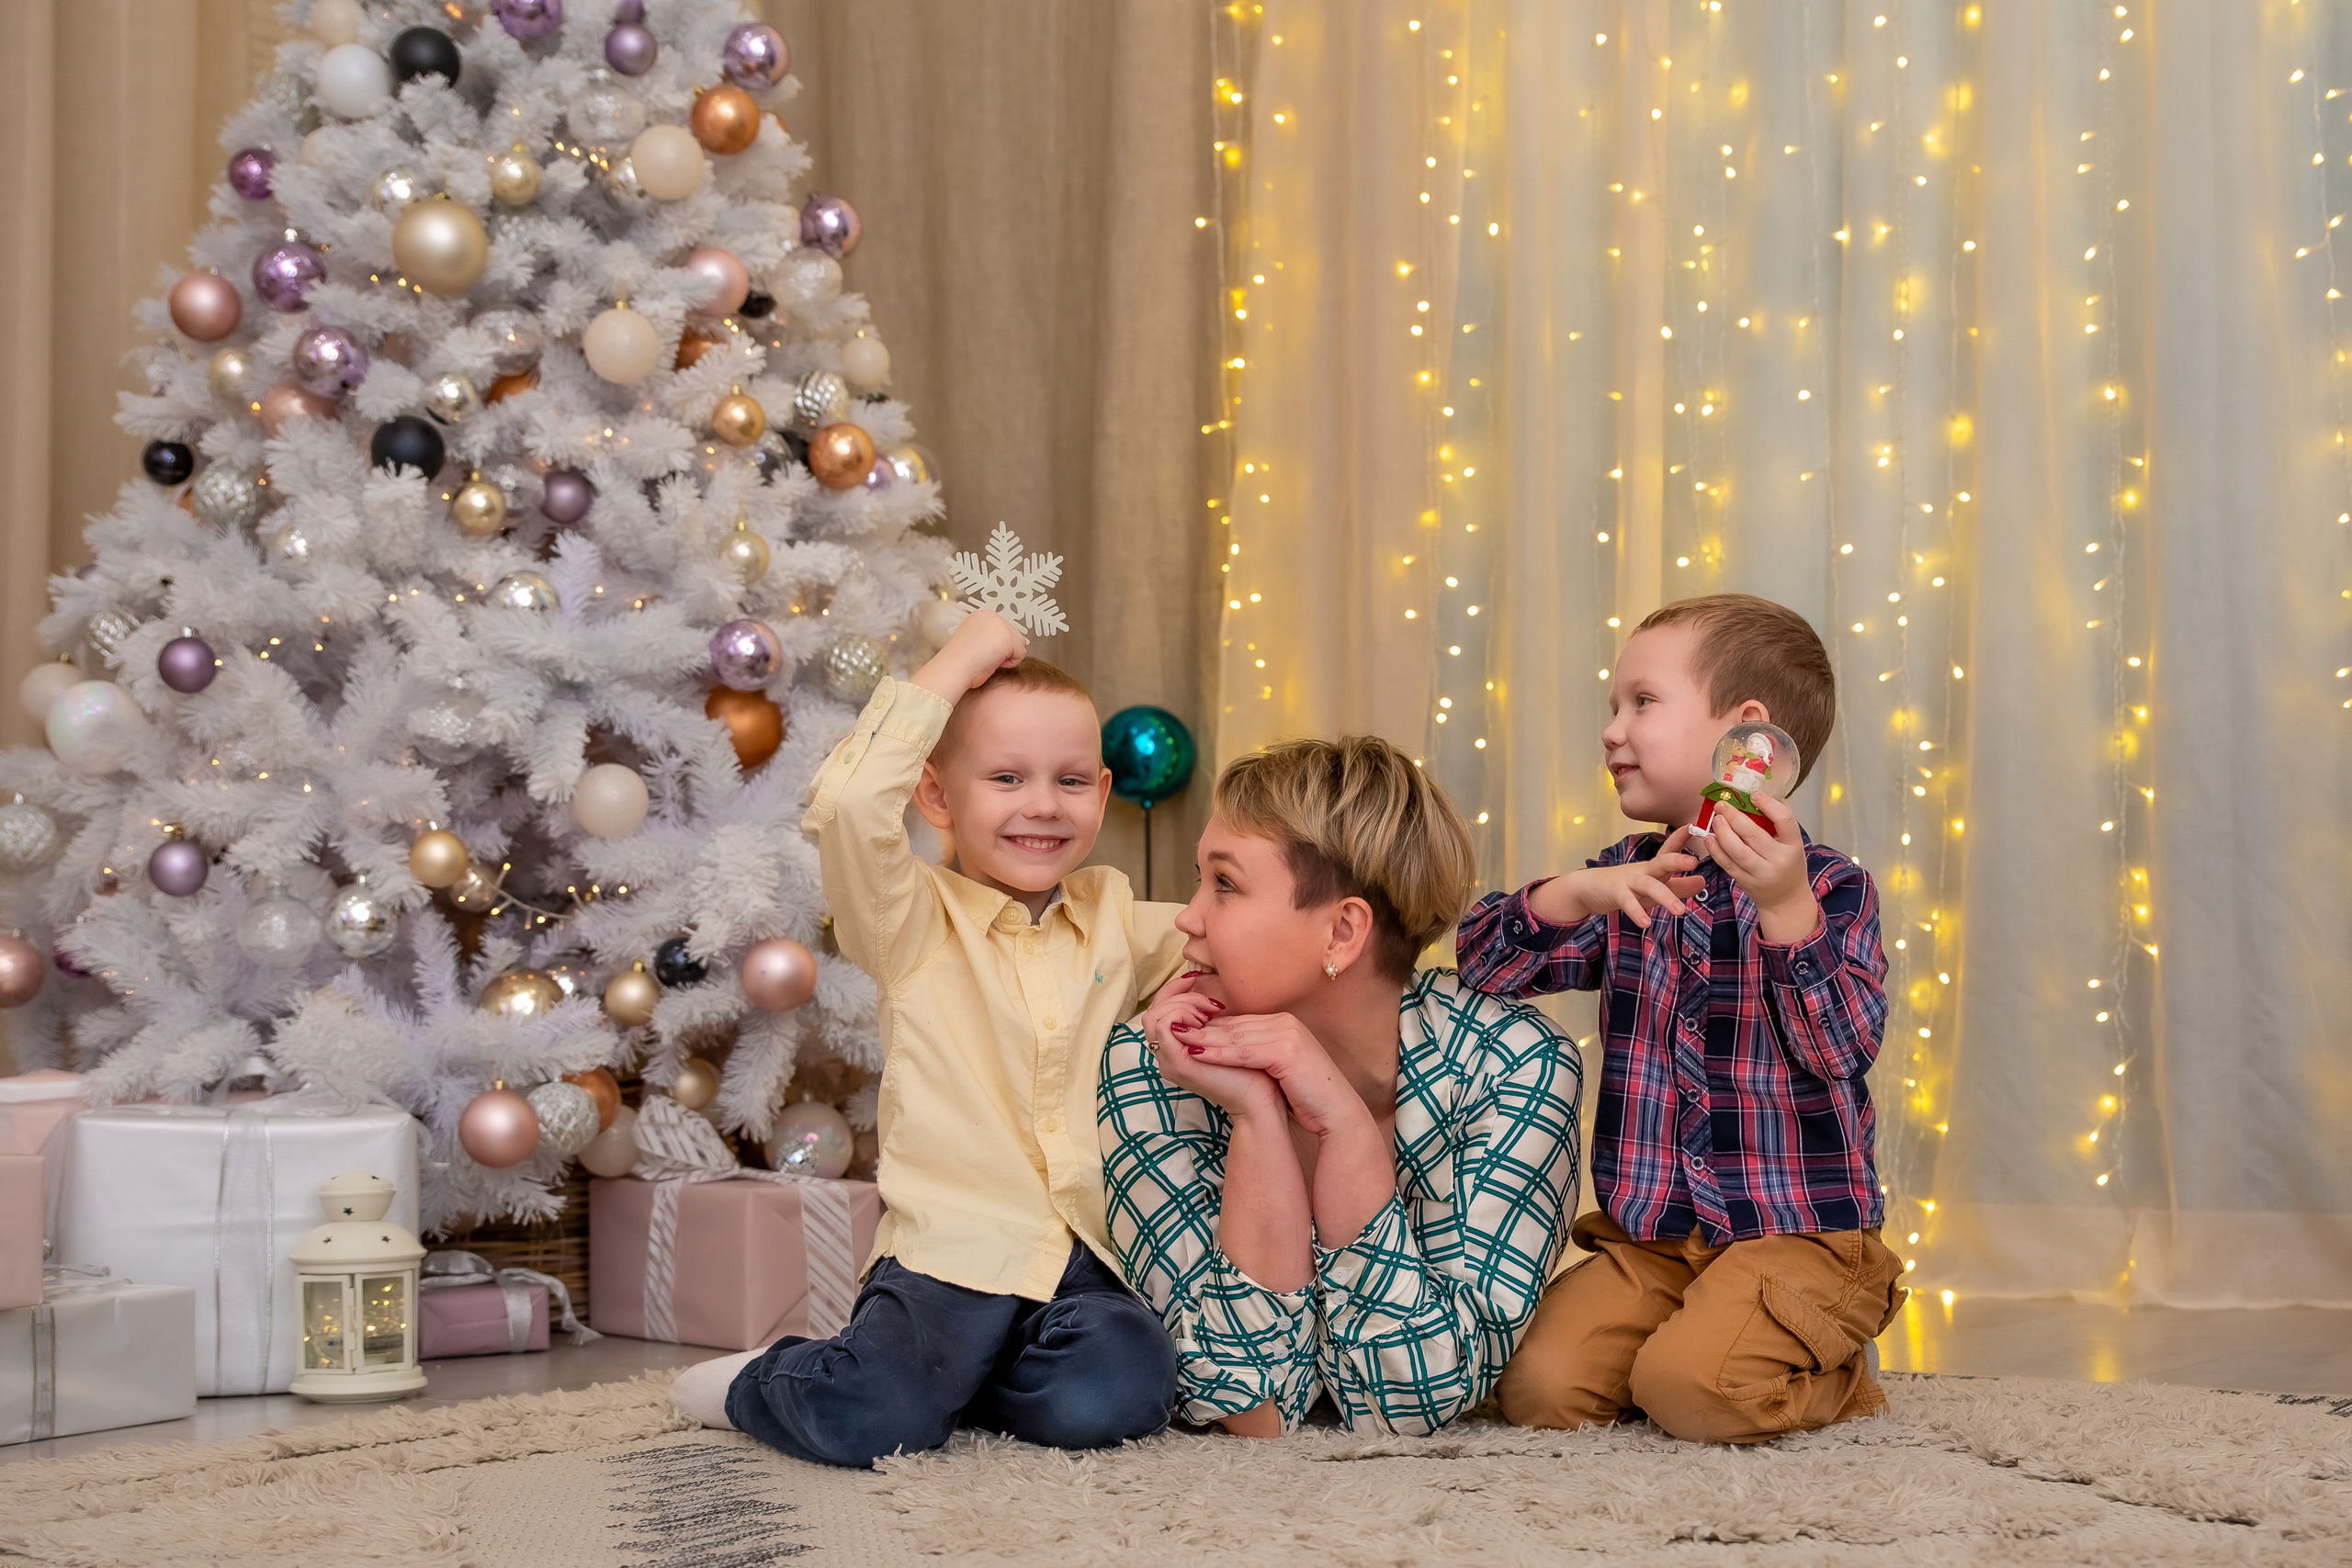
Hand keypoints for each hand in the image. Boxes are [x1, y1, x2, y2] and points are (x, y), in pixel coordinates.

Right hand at [911, 608, 1026, 701]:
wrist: (953, 669)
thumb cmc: (959, 661)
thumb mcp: (974, 639)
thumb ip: (988, 636)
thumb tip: (1001, 644)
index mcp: (982, 615)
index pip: (1005, 631)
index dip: (996, 646)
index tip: (981, 652)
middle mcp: (992, 615)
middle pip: (1015, 636)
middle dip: (1004, 650)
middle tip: (984, 656)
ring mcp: (1000, 625)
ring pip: (1019, 645)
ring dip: (1007, 656)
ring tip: (988, 659)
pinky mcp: (1008, 637)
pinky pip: (1021, 655)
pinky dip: (1010, 664)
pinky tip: (992, 662)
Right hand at [1139, 969, 1278, 1117]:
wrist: (1260, 1098)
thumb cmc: (1250, 1068)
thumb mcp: (1223, 1038)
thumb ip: (1208, 1023)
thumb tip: (1203, 995)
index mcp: (1175, 1050)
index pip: (1157, 1011)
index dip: (1173, 990)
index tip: (1195, 979)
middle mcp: (1166, 1056)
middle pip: (1151, 1012)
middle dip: (1179, 996)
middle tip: (1210, 1005)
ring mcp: (1169, 1062)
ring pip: (1154, 1017)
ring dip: (1182, 1005)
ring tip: (1208, 1014)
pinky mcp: (1179, 1063)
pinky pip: (1164, 1026)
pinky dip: (1183, 1014)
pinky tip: (1207, 1019)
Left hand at [1176, 1012, 1370, 1141]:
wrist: (1336, 1112)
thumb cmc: (1305, 1095)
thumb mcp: (1276, 1068)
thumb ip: (1254, 1054)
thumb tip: (1221, 1051)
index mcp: (1281, 1023)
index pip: (1236, 1022)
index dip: (1207, 1028)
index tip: (1180, 1032)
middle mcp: (1284, 1023)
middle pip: (1233, 1025)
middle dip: (1200, 1029)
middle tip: (1170, 1031)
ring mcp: (1286, 1034)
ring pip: (1235, 1036)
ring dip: (1203, 1038)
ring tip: (1176, 1040)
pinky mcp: (1287, 1051)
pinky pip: (1244, 1051)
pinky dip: (1219, 1053)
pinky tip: (1196, 1054)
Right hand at [1527, 827, 1704, 929]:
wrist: (1589, 888)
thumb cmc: (1627, 886)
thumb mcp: (1654, 886)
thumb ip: (1679, 886)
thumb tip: (1703, 882)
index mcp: (1654, 867)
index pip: (1669, 850)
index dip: (1682, 838)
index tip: (1695, 826)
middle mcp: (1643, 871)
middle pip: (1661, 862)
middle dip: (1677, 860)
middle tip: (1694, 861)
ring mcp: (1629, 881)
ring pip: (1648, 885)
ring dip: (1665, 896)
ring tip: (1680, 911)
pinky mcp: (1616, 893)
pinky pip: (1627, 902)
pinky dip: (1636, 912)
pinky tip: (1645, 923)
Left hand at [1708, 793, 1820, 940]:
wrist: (1786, 899)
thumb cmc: (1788, 864)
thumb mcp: (1791, 844)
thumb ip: (1777, 822)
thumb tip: (1756, 795)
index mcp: (1794, 845)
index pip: (1784, 820)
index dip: (1768, 805)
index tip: (1754, 795)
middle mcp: (1778, 860)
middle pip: (1754, 835)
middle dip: (1735, 817)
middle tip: (1722, 805)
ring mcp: (1761, 873)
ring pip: (1738, 850)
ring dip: (1723, 832)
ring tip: (1715, 819)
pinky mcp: (1745, 881)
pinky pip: (1727, 863)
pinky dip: (1715, 849)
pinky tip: (1708, 837)